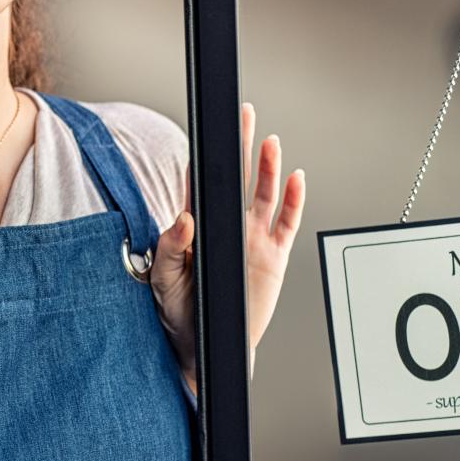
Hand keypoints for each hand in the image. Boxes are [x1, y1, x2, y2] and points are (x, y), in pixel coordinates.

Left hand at [150, 103, 307, 391]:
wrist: (205, 346)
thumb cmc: (180, 312)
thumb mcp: (165, 280)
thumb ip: (172, 248)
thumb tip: (183, 218)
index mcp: (198, 227)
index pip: (202, 182)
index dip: (207, 155)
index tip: (209, 125)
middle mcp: (227, 227)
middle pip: (236, 177)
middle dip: (240, 145)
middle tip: (244, 114)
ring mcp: (251, 240)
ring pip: (262, 194)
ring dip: (267, 168)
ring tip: (270, 142)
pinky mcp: (272, 256)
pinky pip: (286, 223)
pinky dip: (292, 200)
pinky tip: (295, 178)